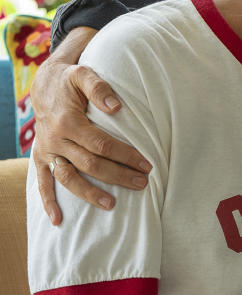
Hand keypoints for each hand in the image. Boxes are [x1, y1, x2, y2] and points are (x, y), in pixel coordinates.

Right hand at [31, 27, 151, 224]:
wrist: (42, 83)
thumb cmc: (70, 80)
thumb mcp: (83, 74)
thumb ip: (100, 89)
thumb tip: (117, 107)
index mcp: (69, 122)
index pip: (101, 145)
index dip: (125, 155)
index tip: (147, 164)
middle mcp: (56, 140)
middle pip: (90, 164)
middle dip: (118, 176)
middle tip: (142, 184)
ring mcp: (47, 152)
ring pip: (68, 178)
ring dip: (90, 194)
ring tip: (113, 205)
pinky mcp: (40, 158)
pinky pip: (42, 183)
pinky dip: (48, 202)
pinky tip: (58, 220)